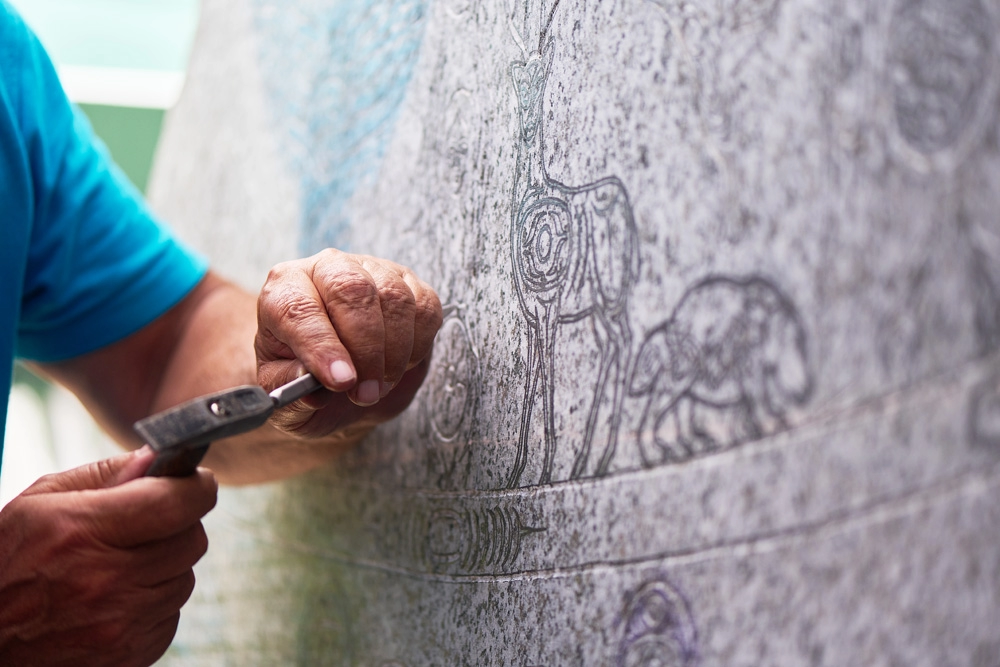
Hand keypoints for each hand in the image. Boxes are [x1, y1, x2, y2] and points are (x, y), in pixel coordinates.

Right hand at [0, 447, 216, 666]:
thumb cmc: (6, 564)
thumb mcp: (38, 504)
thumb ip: (103, 475)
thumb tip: (157, 458)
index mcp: (83, 532)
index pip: (176, 503)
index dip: (197, 487)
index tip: (196, 482)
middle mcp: (106, 581)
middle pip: (192, 540)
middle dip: (179, 526)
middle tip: (148, 526)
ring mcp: (119, 625)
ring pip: (184, 579)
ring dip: (165, 568)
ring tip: (120, 567)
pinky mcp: (127, 656)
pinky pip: (170, 617)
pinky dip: (153, 605)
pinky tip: (116, 600)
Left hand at [255, 249, 442, 438]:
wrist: (342, 382)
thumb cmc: (308, 382)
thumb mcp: (285, 397)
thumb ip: (289, 389)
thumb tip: (313, 384)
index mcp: (283, 290)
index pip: (298, 308)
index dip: (322, 346)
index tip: (341, 381)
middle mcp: (327, 269)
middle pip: (352, 291)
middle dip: (365, 350)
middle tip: (366, 392)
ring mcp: (372, 270)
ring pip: (395, 299)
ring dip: (394, 354)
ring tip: (378, 387)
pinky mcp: (409, 283)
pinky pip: (425, 308)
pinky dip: (419, 344)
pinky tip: (399, 364)